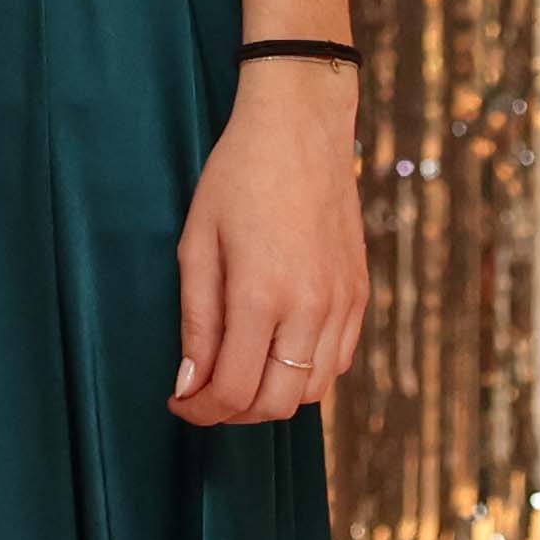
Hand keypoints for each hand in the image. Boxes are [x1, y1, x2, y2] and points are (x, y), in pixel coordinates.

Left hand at [173, 61, 363, 424]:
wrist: (300, 127)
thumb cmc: (237, 176)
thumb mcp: (197, 243)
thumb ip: (196, 320)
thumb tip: (189, 384)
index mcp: (262, 295)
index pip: (234, 390)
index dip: (200, 409)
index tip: (179, 402)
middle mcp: (311, 308)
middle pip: (275, 405)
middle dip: (233, 412)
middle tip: (204, 392)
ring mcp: (342, 304)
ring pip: (312, 393)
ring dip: (271, 397)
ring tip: (239, 373)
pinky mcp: (359, 294)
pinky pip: (338, 363)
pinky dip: (306, 375)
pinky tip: (277, 352)